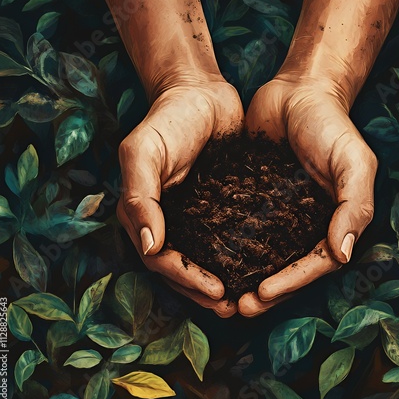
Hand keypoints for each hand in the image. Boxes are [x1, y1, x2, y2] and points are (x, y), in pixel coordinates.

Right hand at [117, 72, 243, 317]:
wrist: (199, 91)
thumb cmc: (168, 118)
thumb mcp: (143, 150)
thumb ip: (140, 195)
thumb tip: (149, 246)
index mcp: (146, 212)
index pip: (160, 258)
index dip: (185, 279)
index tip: (216, 292)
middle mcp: (170, 218)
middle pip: (183, 267)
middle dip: (204, 291)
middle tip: (233, 307)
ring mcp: (196, 211)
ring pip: (206, 257)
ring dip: (223, 280)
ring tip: (246, 298)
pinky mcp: (221, 201)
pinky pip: (228, 234)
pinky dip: (238, 254)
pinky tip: (259, 264)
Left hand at [239, 74, 376, 315]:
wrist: (297, 91)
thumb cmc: (331, 125)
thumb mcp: (354, 162)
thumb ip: (354, 206)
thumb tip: (342, 256)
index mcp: (330, 221)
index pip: (314, 263)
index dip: (291, 283)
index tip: (263, 294)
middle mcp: (303, 222)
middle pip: (285, 267)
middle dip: (264, 291)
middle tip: (238, 308)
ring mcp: (276, 211)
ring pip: (260, 254)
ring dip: (242, 276)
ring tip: (219, 295)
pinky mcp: (251, 194)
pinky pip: (238, 225)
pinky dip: (226, 244)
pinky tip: (206, 256)